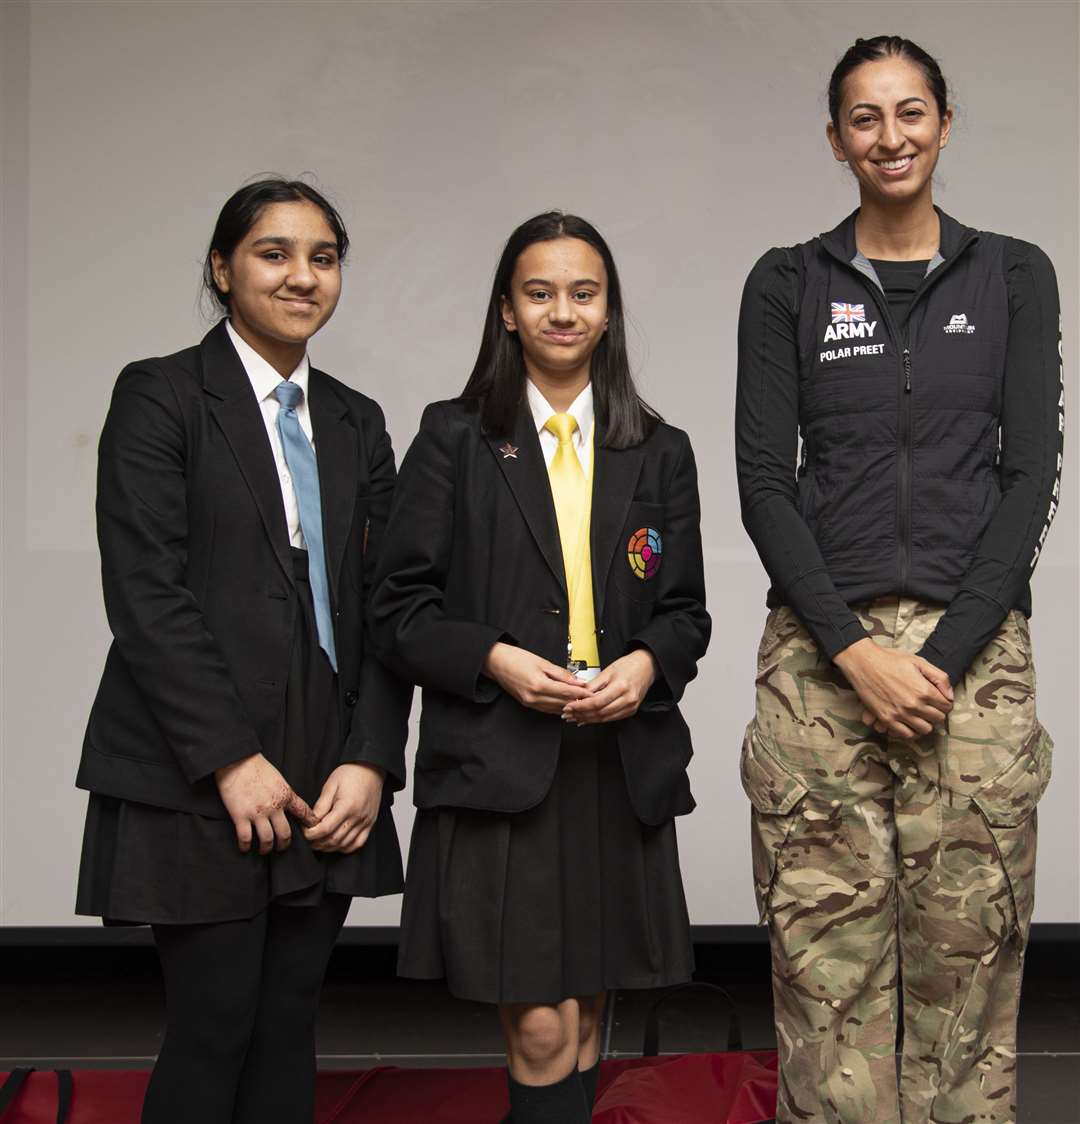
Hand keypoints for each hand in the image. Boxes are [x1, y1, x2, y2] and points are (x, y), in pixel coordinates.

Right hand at [215, 754, 319, 853]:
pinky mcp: (240, 816)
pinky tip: (245, 848)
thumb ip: (284, 793)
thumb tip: (288, 805)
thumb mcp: (278, 778)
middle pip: (285, 833)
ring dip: (266, 848)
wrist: (237, 760)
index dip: (310, 823)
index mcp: (286, 795)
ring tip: (265, 850)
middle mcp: (274, 807)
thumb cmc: (257, 766)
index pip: (303, 812)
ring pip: (267, 839)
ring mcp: (257, 813)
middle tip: (282, 848)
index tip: (313, 829)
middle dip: (285, 844)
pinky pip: (245, 837)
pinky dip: (246, 846)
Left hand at [303, 764, 385, 853]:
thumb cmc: (350, 773)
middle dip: (317, 843)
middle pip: (334, 840)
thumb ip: (321, 805)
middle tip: (308, 839)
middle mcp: (358, 817)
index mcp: (347, 806)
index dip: (311, 834)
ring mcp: (366, 822)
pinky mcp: (370, 824)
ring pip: (344, 845)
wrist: (371, 768)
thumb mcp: (330, 785)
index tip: (304, 831)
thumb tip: (310, 822)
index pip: (325, 829)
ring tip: (319, 841)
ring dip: (329, 847)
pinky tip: (336, 843)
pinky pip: (357, 844)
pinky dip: (345, 847)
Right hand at [482, 642, 590, 713]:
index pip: (566, 692)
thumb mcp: (541, 662)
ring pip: (556, 708)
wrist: (496, 662)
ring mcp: (530, 702)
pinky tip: (565, 704)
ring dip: (569, 705)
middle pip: (563, 702)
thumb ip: (561, 673)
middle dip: (578, 701)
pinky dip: (558, 706)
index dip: (581, 693)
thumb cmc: (515, 658)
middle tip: (591, 698)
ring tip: (581, 702)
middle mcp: (534, 697)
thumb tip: (576, 680)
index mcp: (538, 684)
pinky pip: (547, 709)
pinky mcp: (527, 703)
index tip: (591, 692)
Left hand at [561, 650, 657, 724]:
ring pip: (605, 718)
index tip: (569, 706)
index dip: (581, 706)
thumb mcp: (608, 670)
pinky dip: (598, 719)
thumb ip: (593, 684)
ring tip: (575, 718)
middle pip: (600, 713)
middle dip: (581, 715)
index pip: (596, 702)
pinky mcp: (631, 711)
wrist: (647, 666)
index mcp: (621, 687)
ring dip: (588, 719)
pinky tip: (588, 718)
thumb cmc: (629, 665)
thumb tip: (578, 694)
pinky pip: (611, 718)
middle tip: (568, 714)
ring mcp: (630, 707)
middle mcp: (627, 699)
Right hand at [833, 639, 953, 738]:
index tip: (940, 699)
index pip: (947, 706)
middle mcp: (914, 705)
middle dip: (937, 712)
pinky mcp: (886, 719)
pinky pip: (906, 734)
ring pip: (925, 730)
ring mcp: (900, 714)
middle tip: (930, 706)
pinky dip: (911, 731)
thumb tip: (950, 695)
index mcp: (924, 691)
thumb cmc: (891, 659)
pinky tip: (909, 723)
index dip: (946, 702)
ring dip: (926, 723)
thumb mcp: (919, 662)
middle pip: (938, 719)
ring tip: (921, 715)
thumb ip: (940, 677)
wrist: (864, 663)